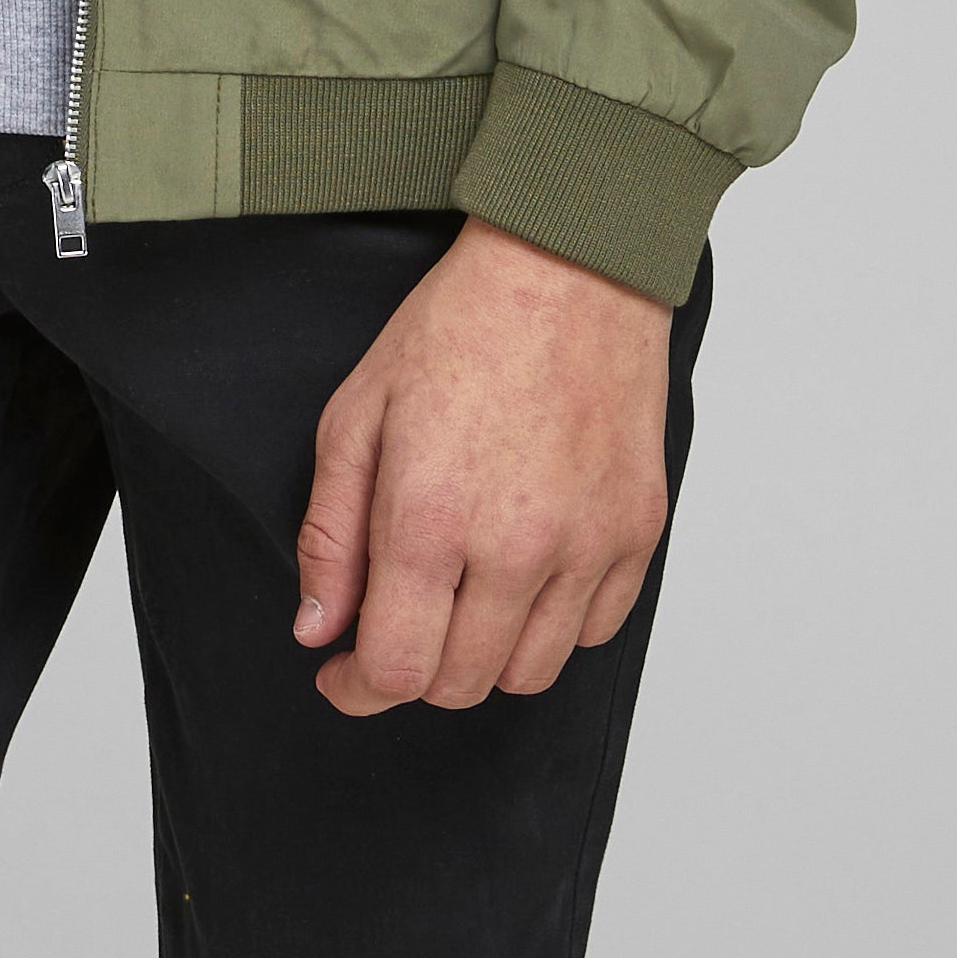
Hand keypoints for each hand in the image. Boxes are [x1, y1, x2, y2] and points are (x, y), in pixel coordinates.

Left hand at [293, 218, 671, 714]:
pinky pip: (593, 632)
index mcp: (430, 517)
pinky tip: (524, 574)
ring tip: (461, 597)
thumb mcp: (357, 413)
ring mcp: (587, 545)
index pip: (396, 669)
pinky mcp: (638, 533)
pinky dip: (553, 625)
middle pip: (461, 685)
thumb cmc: (458, 327)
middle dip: (413, 671)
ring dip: (483, 657)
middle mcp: (516, 547)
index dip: (357, 688)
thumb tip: (318, 628)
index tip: (340, 673)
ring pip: (529, 674)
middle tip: (396, 623)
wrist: (568, 269)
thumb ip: (331, 533)